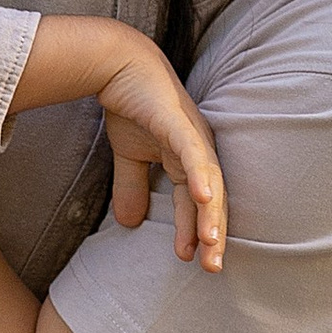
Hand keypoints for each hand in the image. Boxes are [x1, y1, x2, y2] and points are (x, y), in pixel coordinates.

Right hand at [89, 29, 227, 273]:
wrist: (118, 64)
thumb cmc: (131, 105)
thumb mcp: (129, 157)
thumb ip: (132, 188)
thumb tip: (129, 224)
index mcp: (189, 159)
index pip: (196, 203)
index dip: (194, 231)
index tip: (193, 262)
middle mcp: (199, 150)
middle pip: (212, 199)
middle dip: (213, 234)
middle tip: (213, 267)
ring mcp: (193, 136)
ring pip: (208, 182)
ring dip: (211, 214)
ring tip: (211, 244)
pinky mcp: (179, 123)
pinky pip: (194, 155)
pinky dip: (200, 177)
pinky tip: (204, 199)